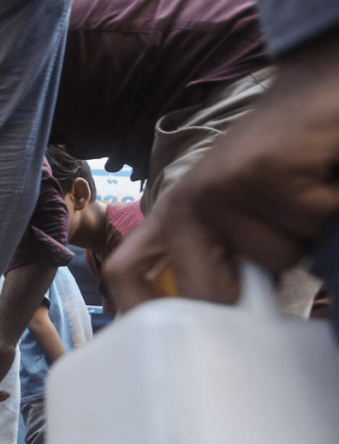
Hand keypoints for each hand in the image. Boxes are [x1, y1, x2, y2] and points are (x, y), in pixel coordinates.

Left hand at [106, 36, 338, 309]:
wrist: (312, 97)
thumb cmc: (278, 172)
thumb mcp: (237, 223)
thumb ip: (223, 265)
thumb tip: (225, 328)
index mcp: (171, 220)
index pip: (124, 272)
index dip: (133, 312)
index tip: (161, 346)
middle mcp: (184, 204)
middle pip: (209, 292)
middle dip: (251, 298)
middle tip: (273, 263)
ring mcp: (218, 188)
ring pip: (276, 260)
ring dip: (303, 239)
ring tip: (299, 200)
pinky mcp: (260, 172)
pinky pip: (308, 226)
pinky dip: (326, 211)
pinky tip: (317, 181)